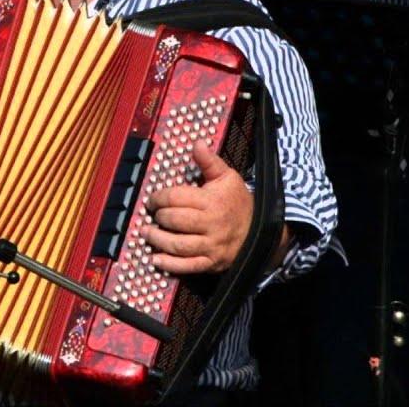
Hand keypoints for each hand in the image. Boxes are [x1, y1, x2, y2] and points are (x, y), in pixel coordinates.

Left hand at [141, 141, 252, 274]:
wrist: (262, 232)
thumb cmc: (239, 202)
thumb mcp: (227, 177)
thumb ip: (209, 161)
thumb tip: (196, 143)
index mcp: (212, 201)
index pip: (177, 198)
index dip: (159, 197)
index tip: (153, 199)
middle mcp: (211, 224)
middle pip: (175, 220)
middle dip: (159, 216)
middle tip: (152, 214)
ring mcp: (211, 246)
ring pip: (178, 245)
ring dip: (157, 239)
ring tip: (146, 233)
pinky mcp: (211, 263)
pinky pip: (187, 266)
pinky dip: (169, 265)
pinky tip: (155, 259)